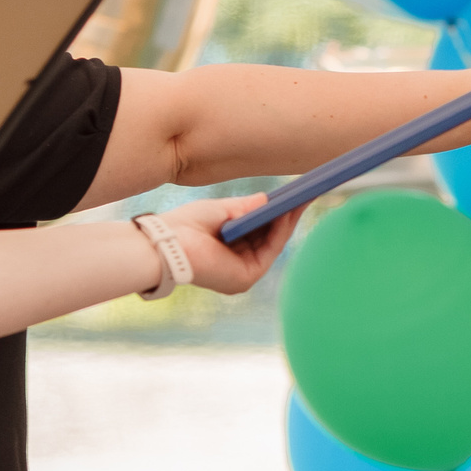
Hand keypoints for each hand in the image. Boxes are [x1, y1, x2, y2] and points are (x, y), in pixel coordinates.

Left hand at [164, 194, 298, 292]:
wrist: (167, 243)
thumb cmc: (184, 227)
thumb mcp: (220, 211)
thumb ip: (244, 207)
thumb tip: (266, 198)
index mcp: (228, 253)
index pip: (258, 233)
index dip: (276, 214)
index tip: (291, 196)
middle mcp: (237, 266)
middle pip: (270, 238)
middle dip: (288, 216)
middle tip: (304, 193)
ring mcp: (243, 274)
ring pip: (274, 243)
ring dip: (289, 220)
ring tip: (302, 197)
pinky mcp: (246, 277)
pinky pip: (271, 249)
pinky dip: (281, 229)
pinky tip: (287, 210)